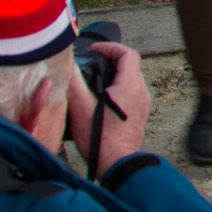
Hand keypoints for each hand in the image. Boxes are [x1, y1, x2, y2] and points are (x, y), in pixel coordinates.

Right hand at [64, 40, 150, 170]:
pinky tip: (101, 100)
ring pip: (131, 80)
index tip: (94, 50)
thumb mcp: (80, 108)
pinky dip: (119, 89)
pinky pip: (132, 93)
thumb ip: (74, 83)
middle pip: (130, 66)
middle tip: (92, 63)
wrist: (118, 163)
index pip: (128, 54)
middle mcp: (141, 91)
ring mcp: (143, 104)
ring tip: (94, 81)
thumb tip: (69, 65)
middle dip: (112, 60)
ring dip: (115, 75)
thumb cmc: (100, 138)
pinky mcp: (140, 115)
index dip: (111, 48)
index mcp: (130, 86)